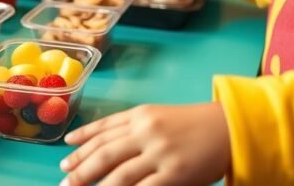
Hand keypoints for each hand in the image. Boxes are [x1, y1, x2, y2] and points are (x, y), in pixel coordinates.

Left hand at [60, 103, 230, 185]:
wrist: (229, 127)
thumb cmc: (193, 123)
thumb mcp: (159, 115)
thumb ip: (132, 126)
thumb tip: (101, 142)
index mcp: (140, 114)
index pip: (103, 129)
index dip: (82, 143)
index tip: (65, 154)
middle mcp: (146, 131)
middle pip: (105, 152)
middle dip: (81, 168)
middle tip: (64, 180)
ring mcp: (160, 152)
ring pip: (119, 173)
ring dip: (96, 185)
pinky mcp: (175, 172)